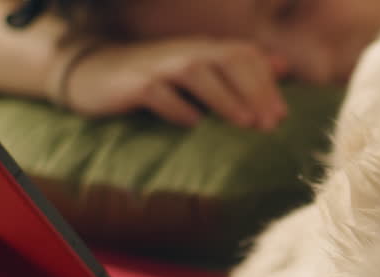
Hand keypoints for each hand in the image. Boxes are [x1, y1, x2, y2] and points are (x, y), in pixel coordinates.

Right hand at [62, 38, 289, 129]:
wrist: (96, 74)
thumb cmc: (157, 77)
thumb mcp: (201, 70)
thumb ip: (240, 68)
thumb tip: (283, 65)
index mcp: (204, 49)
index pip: (244, 55)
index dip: (266, 82)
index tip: (283, 115)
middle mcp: (185, 51)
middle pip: (227, 59)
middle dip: (253, 90)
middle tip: (270, 123)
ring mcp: (158, 65)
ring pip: (196, 72)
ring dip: (224, 98)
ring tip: (245, 122)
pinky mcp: (134, 83)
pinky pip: (157, 92)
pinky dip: (177, 107)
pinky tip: (193, 124)